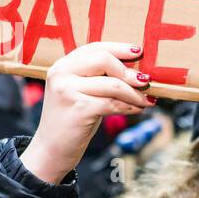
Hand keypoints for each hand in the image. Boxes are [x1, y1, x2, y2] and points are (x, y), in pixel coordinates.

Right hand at [20, 42, 153, 183]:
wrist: (51, 150)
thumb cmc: (70, 120)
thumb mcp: (78, 92)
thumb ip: (95, 77)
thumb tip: (133, 69)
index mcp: (61, 66)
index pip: (94, 47)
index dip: (118, 48)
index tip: (138, 51)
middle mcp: (61, 74)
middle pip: (103, 60)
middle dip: (128, 70)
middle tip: (145, 80)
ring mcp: (68, 91)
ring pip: (113, 84)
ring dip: (135, 93)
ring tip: (147, 99)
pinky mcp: (79, 109)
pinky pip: (113, 103)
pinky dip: (130, 106)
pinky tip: (138, 109)